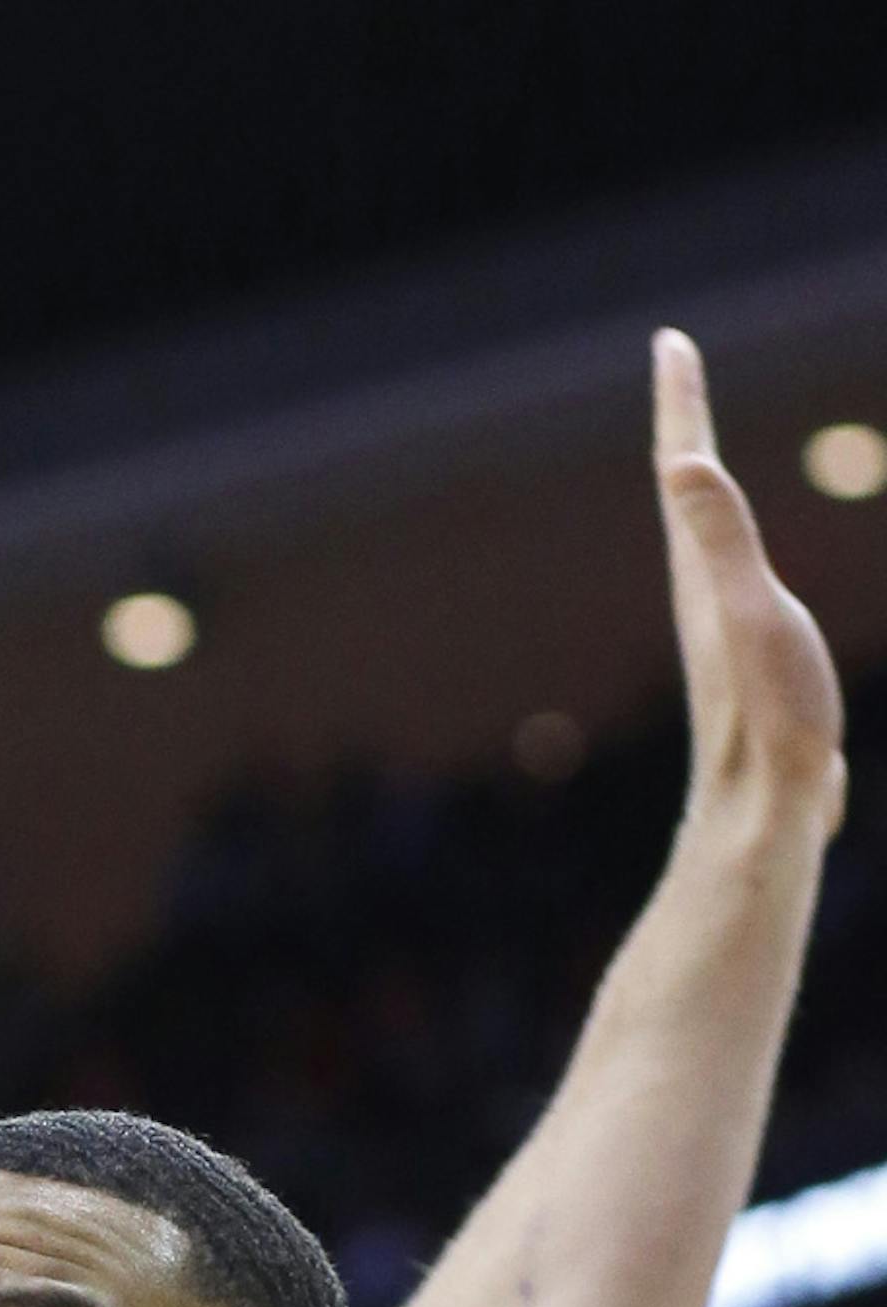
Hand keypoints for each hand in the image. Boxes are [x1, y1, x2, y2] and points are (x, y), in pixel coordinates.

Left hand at [655, 327, 845, 837]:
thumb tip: (680, 467)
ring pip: (707, 547)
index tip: (671, 342)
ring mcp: (726, 641)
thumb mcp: (752, 619)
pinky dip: (734, 557)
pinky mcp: (752, 677)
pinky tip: (738, 579)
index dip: (682, 405)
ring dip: (703, 495)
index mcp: (701, 580)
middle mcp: (702, 603)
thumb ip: (722, 542)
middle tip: (678, 371)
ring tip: (697, 458)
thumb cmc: (771, 726)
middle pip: (687, 498)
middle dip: (685, 428)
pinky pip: (737, 591)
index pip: (684, 472)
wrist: (766, 827)